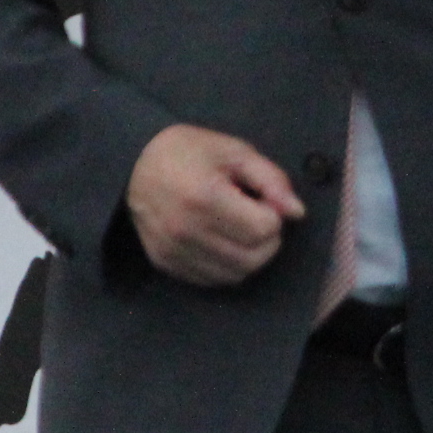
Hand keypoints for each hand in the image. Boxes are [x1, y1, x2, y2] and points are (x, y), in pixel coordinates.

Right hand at [126, 124, 303, 287]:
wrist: (135, 165)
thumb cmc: (190, 152)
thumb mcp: (235, 152)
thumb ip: (271, 180)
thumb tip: (297, 212)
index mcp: (205, 197)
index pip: (263, 229)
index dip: (274, 215)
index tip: (263, 200)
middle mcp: (187, 231)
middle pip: (253, 257)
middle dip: (268, 239)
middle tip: (257, 216)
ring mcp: (174, 251)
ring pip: (235, 274)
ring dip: (251, 255)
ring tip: (241, 228)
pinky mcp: (166, 264)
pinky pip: (212, 280)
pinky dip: (228, 266)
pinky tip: (223, 241)